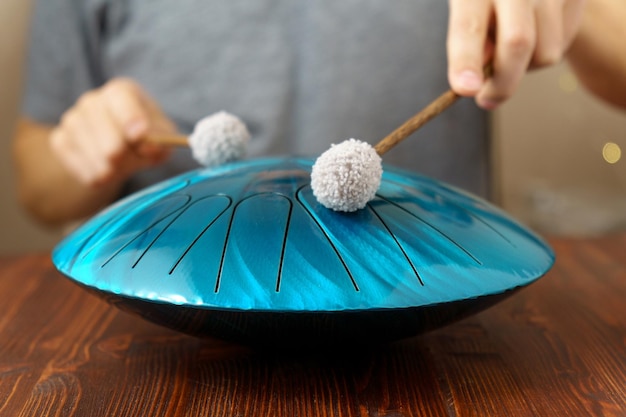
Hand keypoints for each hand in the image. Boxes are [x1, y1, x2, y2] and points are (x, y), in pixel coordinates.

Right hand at [49, 78, 175, 186]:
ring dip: (113, 168)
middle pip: (103, 128)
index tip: (139, 135)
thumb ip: (162, 140)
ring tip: (123, 166)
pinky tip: (106, 171)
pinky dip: (97, 176)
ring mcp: (72, 120)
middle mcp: (92, 101)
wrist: (119, 151)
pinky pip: (80, 167)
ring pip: (93, 153)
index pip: (120, 97)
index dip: (130, 117)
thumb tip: (150, 147)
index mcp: (121, 92)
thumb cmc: (147, 139)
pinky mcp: (60, 140)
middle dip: (122, 151)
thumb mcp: (163, 137)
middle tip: (132, 159)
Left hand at [447, 0, 585, 108]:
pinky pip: (563, 45)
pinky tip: (535, 32)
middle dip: (503, 83)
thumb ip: (469, 42)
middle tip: (487, 99)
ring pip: (545, 53)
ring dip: (526, 66)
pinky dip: (544, 51)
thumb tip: (476, 81)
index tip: (467, 89)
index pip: (469, 26)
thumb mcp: (467, 12)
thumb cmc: (487, 1)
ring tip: (512, 45)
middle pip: (517, 42)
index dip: (466, 60)